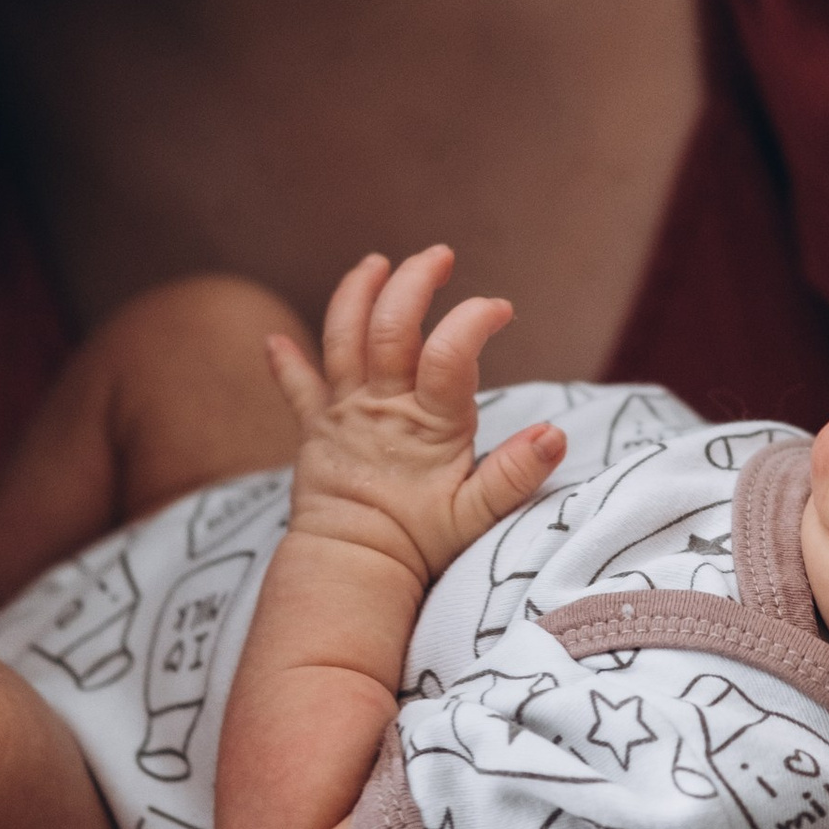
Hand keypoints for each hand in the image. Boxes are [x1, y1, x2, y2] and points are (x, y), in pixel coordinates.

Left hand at [268, 247, 564, 590]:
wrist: (349, 571)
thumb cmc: (417, 545)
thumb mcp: (477, 515)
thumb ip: (514, 473)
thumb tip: (554, 434)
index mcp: (428, 424)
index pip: (449, 354)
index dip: (473, 321)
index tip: (499, 308)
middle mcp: (382, 407)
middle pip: (391, 327)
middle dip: (414, 282)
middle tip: (439, 256)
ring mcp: (344, 413)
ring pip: (343, 338)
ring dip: (357, 293)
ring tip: (377, 263)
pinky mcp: (314, 429)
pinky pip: (295, 388)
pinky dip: (285, 363)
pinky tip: (273, 341)